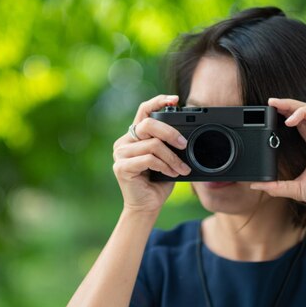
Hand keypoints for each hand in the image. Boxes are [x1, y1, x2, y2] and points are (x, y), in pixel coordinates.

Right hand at [112, 94, 191, 213]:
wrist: (147, 206)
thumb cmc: (157, 182)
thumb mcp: (166, 158)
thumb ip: (168, 144)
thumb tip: (185, 135)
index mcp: (134, 136)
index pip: (144, 111)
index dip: (158, 102)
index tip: (175, 100)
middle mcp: (124, 142)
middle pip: (149, 125)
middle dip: (171, 133)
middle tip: (184, 144)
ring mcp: (120, 154)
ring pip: (153, 145)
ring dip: (172, 158)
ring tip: (182, 169)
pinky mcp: (121, 167)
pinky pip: (149, 159)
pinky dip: (165, 166)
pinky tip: (171, 173)